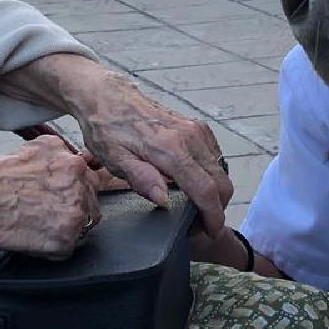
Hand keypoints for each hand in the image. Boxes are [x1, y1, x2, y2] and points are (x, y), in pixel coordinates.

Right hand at [0, 134, 103, 258]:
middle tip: (44, 213)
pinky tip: (30, 238)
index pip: (90, 178)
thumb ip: (59, 157)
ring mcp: (75, 211)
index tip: (60, 197)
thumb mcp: (33, 149)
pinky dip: (50, 249)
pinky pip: (65, 249)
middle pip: (91, 202)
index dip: (73, 190)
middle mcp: (79, 183)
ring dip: (63, 228)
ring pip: (82, 225)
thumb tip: (72, 163)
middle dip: (72, 209)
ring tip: (34, 225)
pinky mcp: (65, 237)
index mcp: (71, 160)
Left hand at [73, 75, 233, 236]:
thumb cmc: (108, 129)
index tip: (211, 232)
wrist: (108, 97)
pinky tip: (193, 183)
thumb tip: (165, 202)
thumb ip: (142, 180)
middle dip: (217, 208)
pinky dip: (211, 175)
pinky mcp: (197, 127)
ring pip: (220, 170)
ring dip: (215, 192)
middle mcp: (190, 137)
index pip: (205, 189)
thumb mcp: (115, 159)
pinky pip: (215, 157)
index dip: (213, 216)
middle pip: (221, 182)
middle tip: (198, 224)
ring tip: (194, 206)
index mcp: (170, 148)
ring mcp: (196, 130)